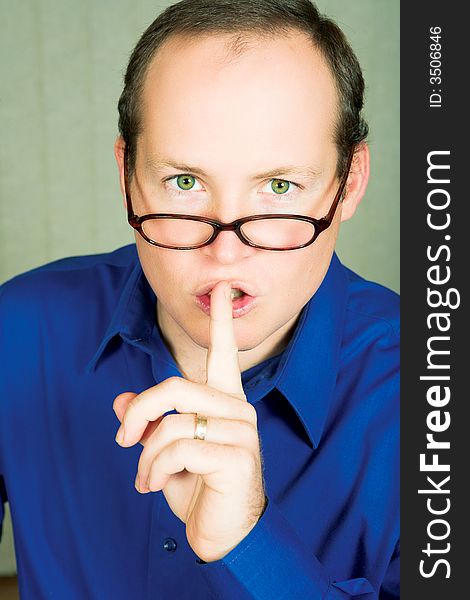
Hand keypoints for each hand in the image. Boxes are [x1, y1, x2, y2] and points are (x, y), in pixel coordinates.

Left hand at [113, 281, 265, 561]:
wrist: (223, 534)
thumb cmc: (198, 487)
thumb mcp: (165, 452)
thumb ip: (149, 423)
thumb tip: (121, 400)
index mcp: (223, 401)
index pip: (224, 354)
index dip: (222, 322)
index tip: (222, 289)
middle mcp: (237, 409)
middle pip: (174, 387)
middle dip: (139, 413)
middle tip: (123, 440)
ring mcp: (241, 431)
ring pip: (171, 422)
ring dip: (144, 455)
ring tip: (143, 477)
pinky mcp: (238, 456)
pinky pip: (178, 448)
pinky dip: (154, 470)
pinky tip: (155, 487)